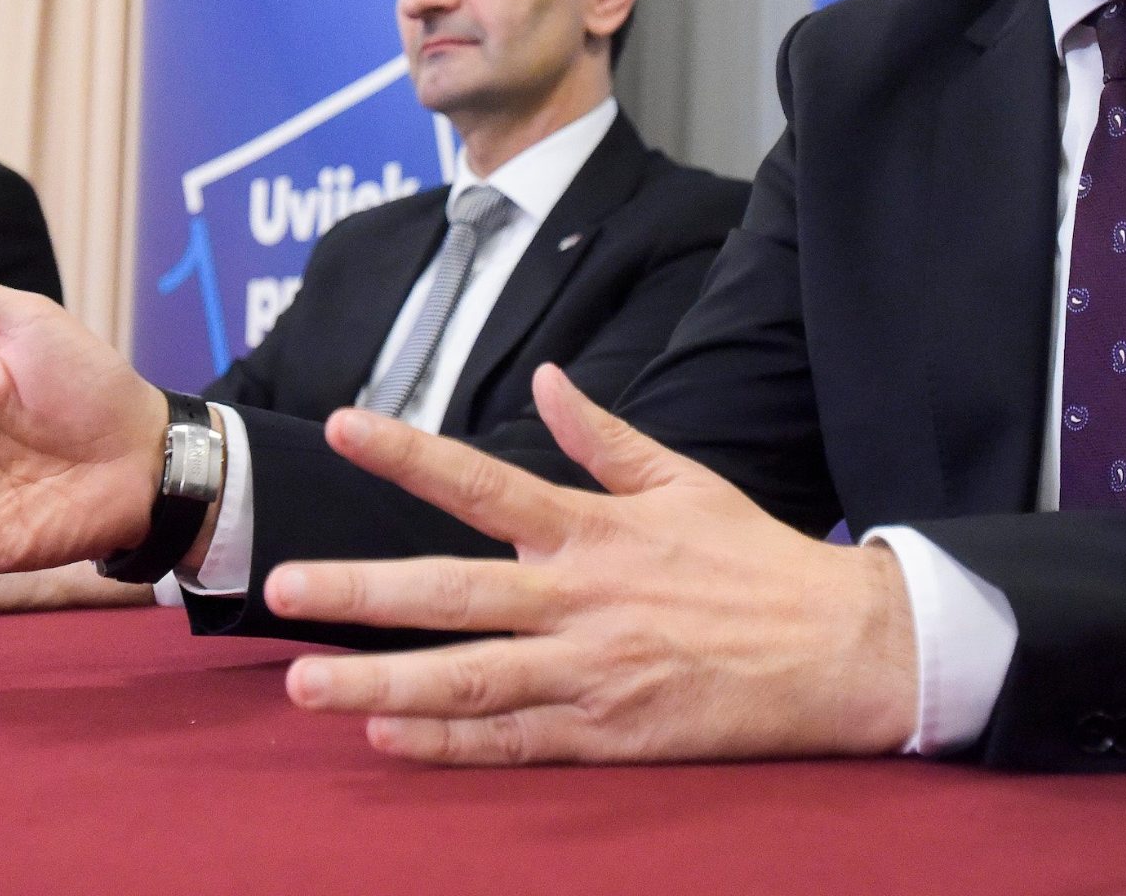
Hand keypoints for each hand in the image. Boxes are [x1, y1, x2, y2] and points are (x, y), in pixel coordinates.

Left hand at [267, 363, 917, 764]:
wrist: (843, 650)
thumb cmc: (760, 561)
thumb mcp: (686, 481)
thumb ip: (605, 437)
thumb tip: (547, 380)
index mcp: (596, 530)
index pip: (483, 481)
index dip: (409, 454)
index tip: (342, 427)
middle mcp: (583, 600)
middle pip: (453, 594)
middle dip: (361, 593)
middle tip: (282, 588)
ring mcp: (594, 673)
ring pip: (470, 679)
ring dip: (381, 684)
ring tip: (305, 686)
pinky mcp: (612, 736)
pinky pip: (515, 743)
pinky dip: (450, 745)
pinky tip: (389, 741)